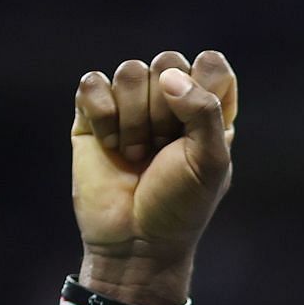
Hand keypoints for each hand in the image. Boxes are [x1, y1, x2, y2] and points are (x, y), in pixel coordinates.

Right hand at [70, 50, 237, 304]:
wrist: (135, 242)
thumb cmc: (180, 206)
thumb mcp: (211, 163)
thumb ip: (204, 111)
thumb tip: (169, 76)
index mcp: (207, 109)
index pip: (211, 64)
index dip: (203, 84)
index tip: (197, 125)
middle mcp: (169, 101)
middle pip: (167, 62)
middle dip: (165, 109)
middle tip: (164, 149)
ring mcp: (129, 106)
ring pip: (129, 71)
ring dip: (134, 119)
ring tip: (137, 155)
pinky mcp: (92, 116)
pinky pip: (93, 84)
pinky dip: (102, 115)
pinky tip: (110, 146)